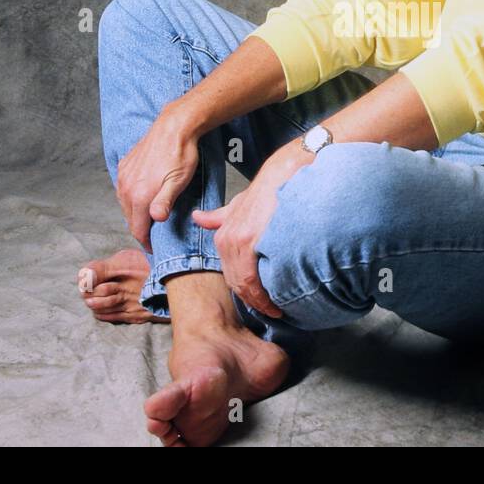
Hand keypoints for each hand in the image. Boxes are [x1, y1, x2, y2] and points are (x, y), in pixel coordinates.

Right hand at [116, 108, 200, 253]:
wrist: (174, 126)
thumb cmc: (181, 155)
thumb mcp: (178, 182)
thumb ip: (164, 202)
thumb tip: (155, 218)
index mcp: (138, 196)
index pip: (137, 230)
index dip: (146, 242)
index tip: (154, 248)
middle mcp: (125, 187)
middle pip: (130, 218)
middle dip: (140, 227)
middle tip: (154, 233)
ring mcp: (123, 176)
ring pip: (125, 203)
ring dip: (135, 211)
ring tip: (149, 215)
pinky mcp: (124, 165)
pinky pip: (124, 188)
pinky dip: (132, 196)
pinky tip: (143, 194)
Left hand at [192, 144, 309, 318]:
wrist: (286, 174)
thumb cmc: (269, 188)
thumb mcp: (239, 203)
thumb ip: (220, 217)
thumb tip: (198, 218)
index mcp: (224, 235)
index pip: (232, 274)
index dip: (246, 291)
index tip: (260, 301)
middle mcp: (227, 240)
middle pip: (237, 283)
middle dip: (253, 300)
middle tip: (271, 310)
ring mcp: (239, 242)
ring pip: (245, 283)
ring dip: (260, 301)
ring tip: (276, 309)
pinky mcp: (252, 242)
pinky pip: (253, 277)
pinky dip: (264, 294)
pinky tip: (276, 301)